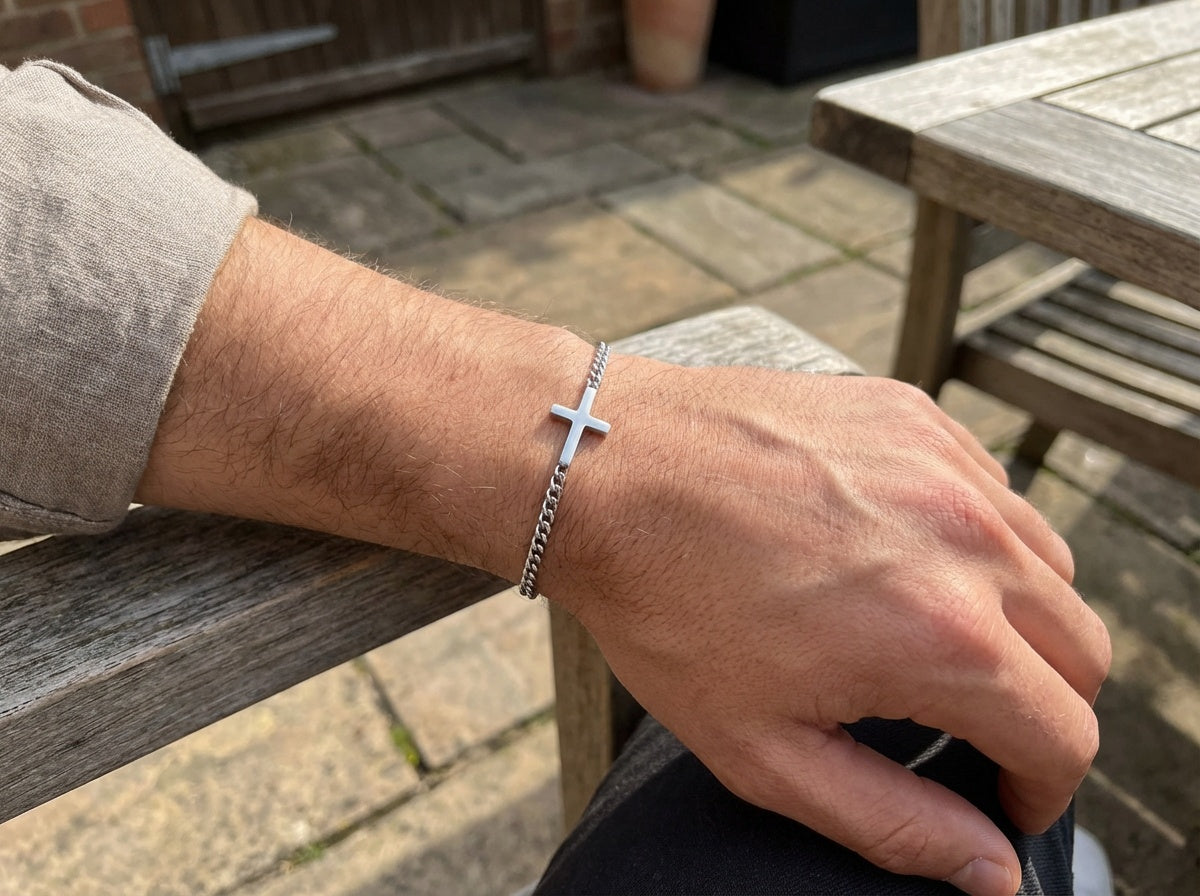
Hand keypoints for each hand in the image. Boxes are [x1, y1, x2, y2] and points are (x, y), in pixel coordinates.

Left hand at [543, 363, 1110, 895]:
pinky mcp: (914, 416)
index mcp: (939, 634)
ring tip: (936, 640)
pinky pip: (994, 491)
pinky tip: (904, 556)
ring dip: (1019, 620)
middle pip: (1081, 651)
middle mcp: (965, 539)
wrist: (604, 471)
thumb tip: (989, 869)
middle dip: (1043, 708)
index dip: (1040, 790)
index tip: (1002, 797)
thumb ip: (892, 823)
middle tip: (973, 728)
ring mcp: (943, 464)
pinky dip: (977, 538)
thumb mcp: (764, 751)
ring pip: (1050, 566)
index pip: (1064, 737)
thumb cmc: (665, 607)